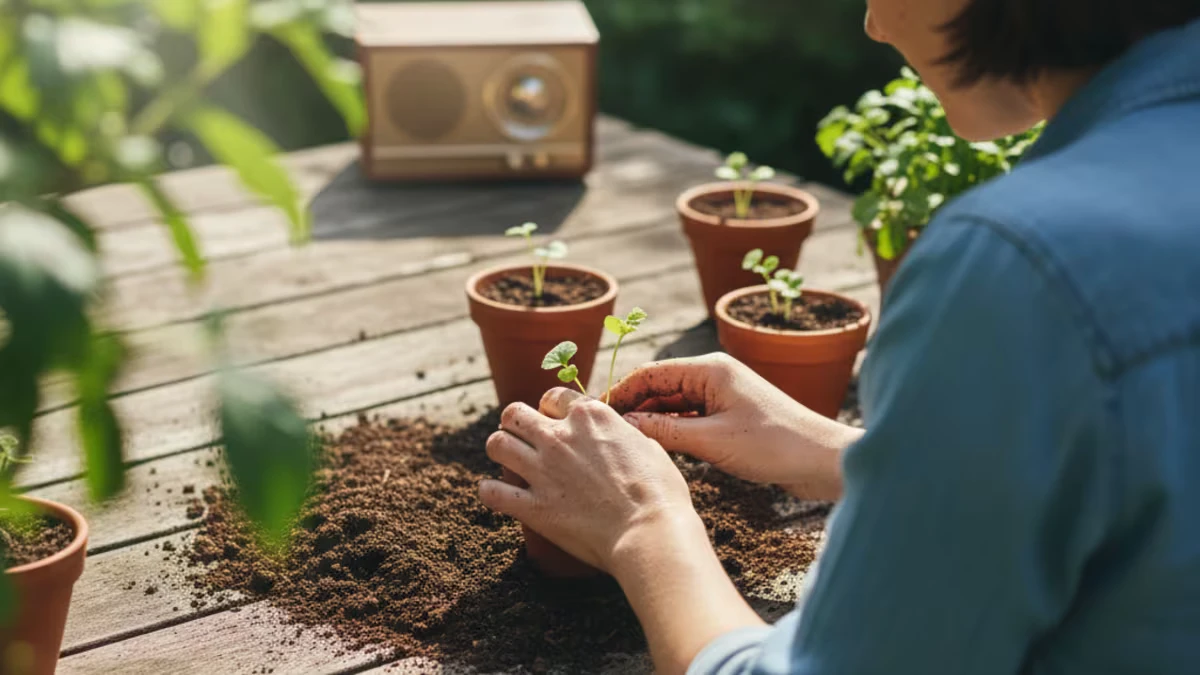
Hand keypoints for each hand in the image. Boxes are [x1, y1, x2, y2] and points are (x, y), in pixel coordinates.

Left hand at [479, 389, 705, 573]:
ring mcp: (542, 470)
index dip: (551, 409)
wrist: (650, 532)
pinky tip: (499, 495)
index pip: (552, 396)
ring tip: (509, 462)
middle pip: (513, 413)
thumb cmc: (660, 493)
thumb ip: (624, 435)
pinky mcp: (533, 506)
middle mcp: (560, 436)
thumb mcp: (649, 447)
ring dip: (500, 451)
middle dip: (515, 424)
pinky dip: (491, 492)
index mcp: (590, 416)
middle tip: (524, 440)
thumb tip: (620, 435)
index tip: (556, 423)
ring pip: (496, 444)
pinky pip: (492, 492)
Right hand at [608, 353, 860, 500]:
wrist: (821, 459)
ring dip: (651, 420)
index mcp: (710, 369)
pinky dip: (672, 429)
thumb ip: (665, 430)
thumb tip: (626, 424)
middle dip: (632, 407)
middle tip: (604, 432)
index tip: (596, 414)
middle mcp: (714, 375)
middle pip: (659, 386)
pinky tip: (655, 447)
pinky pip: (690, 417)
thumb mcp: (711, 440)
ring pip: (673, 403)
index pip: (651, 373)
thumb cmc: (774, 445)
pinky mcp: (730, 415)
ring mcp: (723, 395)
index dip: (621, 392)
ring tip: (623, 442)